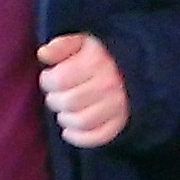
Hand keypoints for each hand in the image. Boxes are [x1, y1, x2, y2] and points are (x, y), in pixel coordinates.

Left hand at [36, 32, 129, 147]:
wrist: (136, 69)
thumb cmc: (101, 56)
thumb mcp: (82, 42)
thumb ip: (60, 46)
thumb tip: (43, 54)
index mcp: (96, 61)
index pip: (58, 80)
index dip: (46, 81)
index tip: (49, 79)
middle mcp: (108, 84)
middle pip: (67, 102)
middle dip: (54, 101)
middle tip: (56, 96)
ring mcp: (117, 105)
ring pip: (80, 121)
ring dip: (65, 119)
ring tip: (63, 111)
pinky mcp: (120, 122)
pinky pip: (96, 137)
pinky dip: (78, 137)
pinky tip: (69, 130)